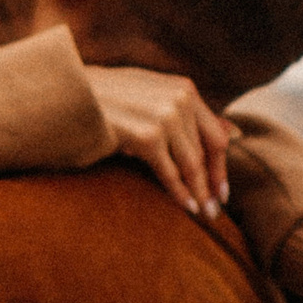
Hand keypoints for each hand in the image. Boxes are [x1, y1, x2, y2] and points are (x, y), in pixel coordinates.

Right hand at [91, 66, 233, 219]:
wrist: (68, 96)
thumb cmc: (106, 102)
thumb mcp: (150, 98)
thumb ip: (185, 113)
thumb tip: (233, 133)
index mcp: (183, 88)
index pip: (215, 132)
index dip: (221, 165)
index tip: (222, 189)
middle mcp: (179, 98)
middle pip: (209, 150)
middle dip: (214, 183)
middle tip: (216, 209)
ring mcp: (165, 115)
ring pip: (193, 164)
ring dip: (200, 193)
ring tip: (205, 214)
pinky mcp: (147, 136)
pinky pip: (170, 172)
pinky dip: (180, 193)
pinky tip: (187, 208)